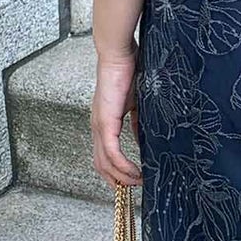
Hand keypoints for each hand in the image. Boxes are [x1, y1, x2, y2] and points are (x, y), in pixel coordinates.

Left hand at [91, 50, 141, 188]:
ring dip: (121, 177)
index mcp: (104, 121)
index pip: (105, 154)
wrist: (119, 54)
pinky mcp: (105, 122)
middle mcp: (98, 126)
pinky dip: (124, 167)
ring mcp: (99, 125)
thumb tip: (143, 139)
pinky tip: (136, 172)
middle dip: (117, 180)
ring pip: (105, 163)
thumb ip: (137, 122)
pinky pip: (112, 153)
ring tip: (138, 182)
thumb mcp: (136, 102)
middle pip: (101, 164)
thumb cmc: (128, 71)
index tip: (133, 178)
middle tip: (135, 187)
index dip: (116, 170)